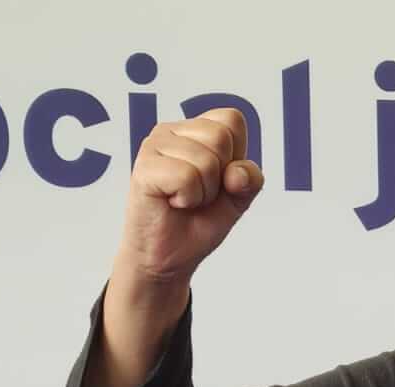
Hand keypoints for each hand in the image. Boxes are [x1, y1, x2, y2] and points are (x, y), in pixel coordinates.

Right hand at [114, 108, 263, 287]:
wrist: (170, 257)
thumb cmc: (198, 223)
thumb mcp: (237, 200)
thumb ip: (250, 180)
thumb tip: (237, 172)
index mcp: (195, 129)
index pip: (232, 120)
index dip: (236, 157)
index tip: (219, 181)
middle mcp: (172, 130)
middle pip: (221, 137)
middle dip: (220, 178)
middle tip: (199, 194)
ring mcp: (155, 145)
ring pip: (205, 160)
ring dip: (203, 193)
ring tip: (185, 200)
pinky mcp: (144, 167)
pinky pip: (186, 177)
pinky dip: (188, 198)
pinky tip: (173, 203)